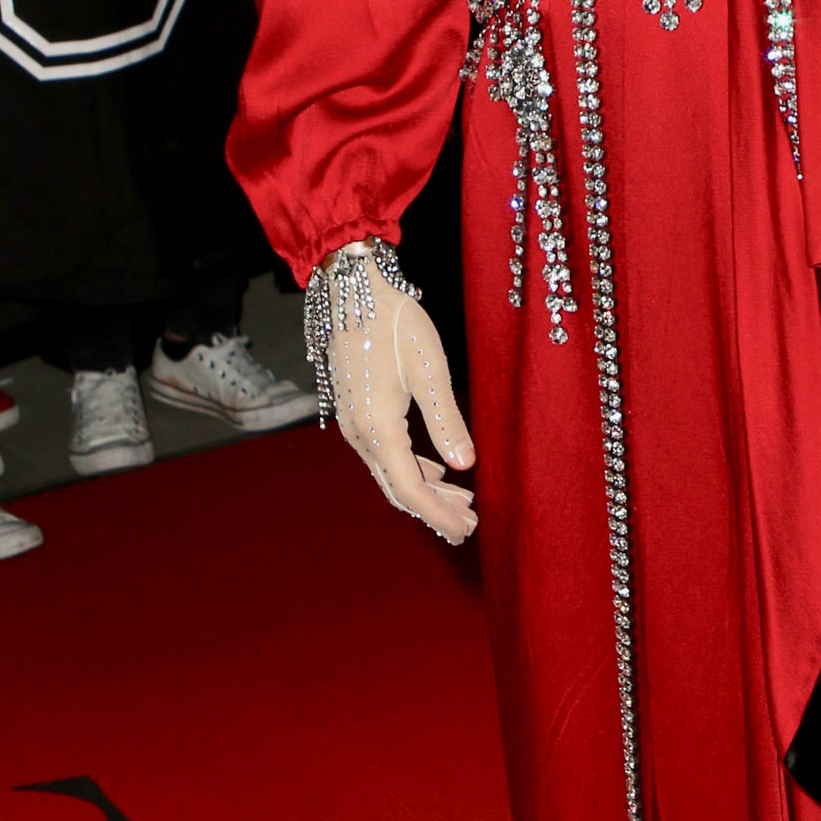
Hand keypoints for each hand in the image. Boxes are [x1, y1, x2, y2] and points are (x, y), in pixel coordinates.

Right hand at [323, 258, 476, 542]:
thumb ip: (446, 420)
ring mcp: (353, 425)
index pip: (411, 491)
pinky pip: (382, 455)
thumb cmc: (394, 323)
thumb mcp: (429, 370)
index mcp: (379, 430)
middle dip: (434, 510)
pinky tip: (435, 467)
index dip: (440, 515)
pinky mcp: (355, 412)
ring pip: (389, 474)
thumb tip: (466, 465)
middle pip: (398, 490)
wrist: (350, 290)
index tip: (469, 530)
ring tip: (461, 499)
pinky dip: (410, 469)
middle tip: (469, 524)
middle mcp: (360, 435)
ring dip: (424, 490)